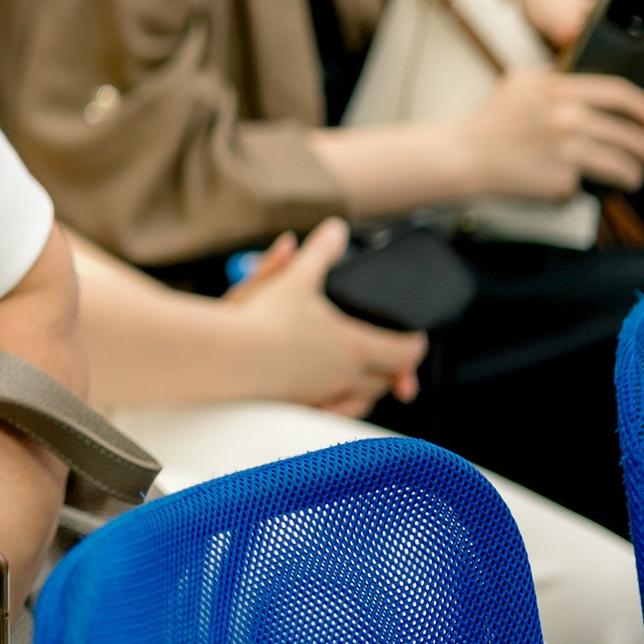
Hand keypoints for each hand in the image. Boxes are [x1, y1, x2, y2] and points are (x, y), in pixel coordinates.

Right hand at [218, 220, 424, 415]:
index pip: (406, 354)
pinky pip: (333, 413)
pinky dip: (340, 404)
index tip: (414, 337)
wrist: (227, 359)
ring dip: (368, 388)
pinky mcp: (298, 408)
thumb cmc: (262, 320)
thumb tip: (336, 230)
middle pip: (388, 381)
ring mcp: (323, 397)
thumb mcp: (294, 277)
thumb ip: (319, 253)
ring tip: (361, 375)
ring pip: (362, 400)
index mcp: (354, 346)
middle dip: (394, 369)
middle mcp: (345, 378)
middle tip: (391, 356)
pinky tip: (330, 395)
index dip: (416, 345)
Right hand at [458, 67, 643, 198]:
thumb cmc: (490, 121)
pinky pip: (592, 182)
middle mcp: (564, 116)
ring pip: (620, 162)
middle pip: (627, 131)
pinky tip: (597, 187)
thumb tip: (594, 79)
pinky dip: (597, 187)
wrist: (462, 156)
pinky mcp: (560, 177)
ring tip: (636, 175)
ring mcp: (564, 148)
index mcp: (557, 88)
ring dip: (635, 171)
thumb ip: (556, 77)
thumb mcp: (519, 83)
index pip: (619, 93)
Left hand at [514, 0, 643, 121]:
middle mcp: (631, 47)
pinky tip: (624, 139)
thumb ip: (561, 13)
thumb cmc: (545, 8)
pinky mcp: (599, 91)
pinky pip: (618, 107)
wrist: (523, 23)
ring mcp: (617, 70)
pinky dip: (625, 122)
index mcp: (628, 19)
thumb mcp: (551, 4)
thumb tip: (573, 29)